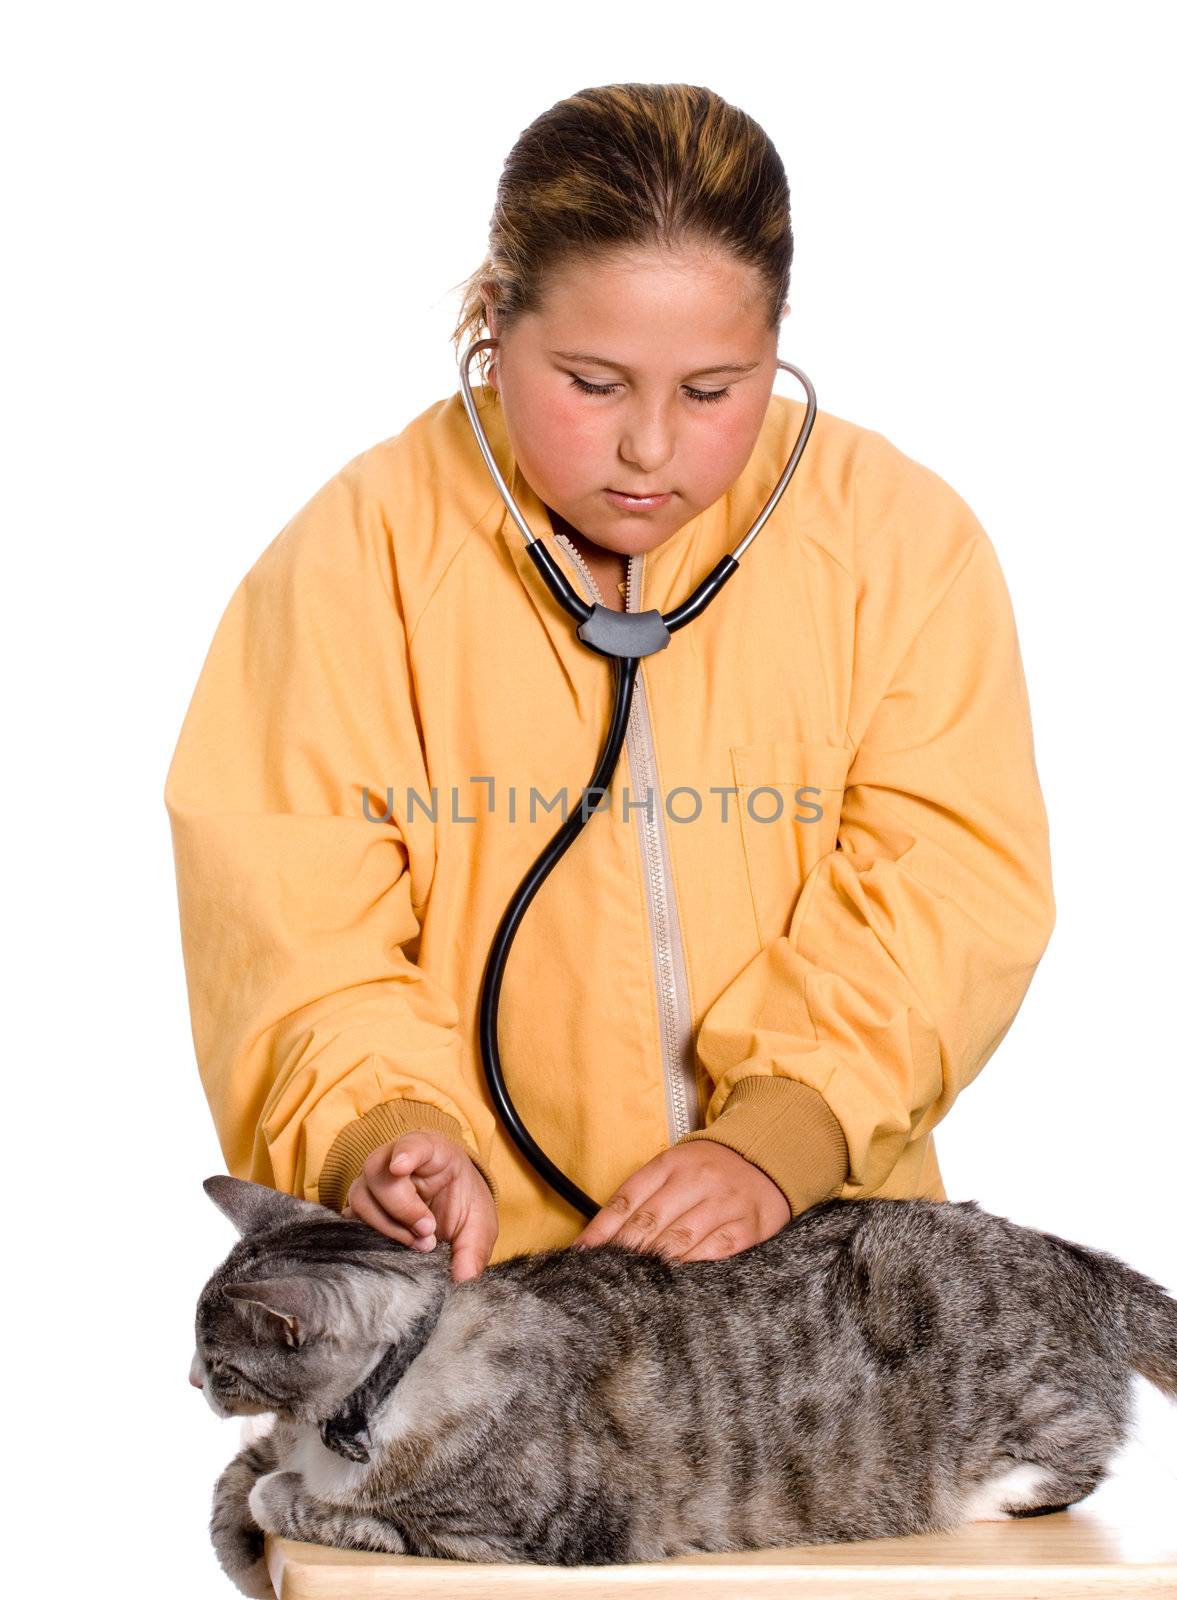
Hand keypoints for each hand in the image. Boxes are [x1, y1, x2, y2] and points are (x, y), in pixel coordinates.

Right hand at [341, 1131, 497, 1284]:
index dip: (406, 1153)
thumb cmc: (462, 1205)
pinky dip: (370, 1237)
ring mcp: (372, 1183)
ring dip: (388, 1227)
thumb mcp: (478, 1226)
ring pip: (361, 1199)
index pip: (413, 1143)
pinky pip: (351, 1222)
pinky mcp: (361, 1208)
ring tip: (418, 1244)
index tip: (400, 1167)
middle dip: (402, 1208)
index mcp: (430, 1152)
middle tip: (428, 1231)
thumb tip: (463, 1280)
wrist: (449, 1210)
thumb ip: (473, 1251)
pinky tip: (392, 1249)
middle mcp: (393, 1161)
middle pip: (379, 1174)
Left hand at [569, 1142, 790, 1263]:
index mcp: (671, 1163)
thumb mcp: (673, 1168)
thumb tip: (599, 1236)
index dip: (602, 1228)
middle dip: (623, 1251)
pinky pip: (716, 1250)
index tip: (582, 1252)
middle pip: (650, 1220)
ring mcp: (723, 1202)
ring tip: (631, 1284)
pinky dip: (693, 1266)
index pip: (627, 1198)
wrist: (765, 1158)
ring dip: (653, 1263)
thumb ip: (642, 1197)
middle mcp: (696, 1179)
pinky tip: (675, 1280)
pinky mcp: (748, 1225)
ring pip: (680, 1238)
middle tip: (604, 1275)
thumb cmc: (707, 1170)